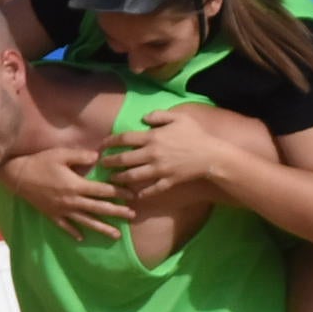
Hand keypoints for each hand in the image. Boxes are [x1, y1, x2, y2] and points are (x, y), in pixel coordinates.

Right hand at [0, 146, 128, 241]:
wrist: (17, 175)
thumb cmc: (40, 162)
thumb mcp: (61, 154)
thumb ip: (81, 156)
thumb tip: (99, 158)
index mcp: (76, 185)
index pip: (102, 191)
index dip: (119, 193)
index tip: (132, 195)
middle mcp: (72, 201)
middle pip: (99, 208)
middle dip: (117, 212)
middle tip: (132, 216)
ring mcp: (62, 210)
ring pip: (86, 221)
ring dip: (102, 228)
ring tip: (116, 235)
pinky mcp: (52, 215)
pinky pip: (65, 226)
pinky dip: (74, 232)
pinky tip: (82, 237)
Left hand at [106, 106, 235, 200]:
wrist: (211, 156)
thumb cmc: (195, 134)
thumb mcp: (179, 117)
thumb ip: (159, 115)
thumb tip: (143, 118)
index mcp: (152, 137)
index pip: (124, 139)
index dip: (110, 141)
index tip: (102, 145)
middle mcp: (151, 154)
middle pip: (124, 159)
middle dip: (109, 162)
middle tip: (101, 164)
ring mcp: (158, 170)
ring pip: (133, 176)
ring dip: (120, 178)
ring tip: (112, 179)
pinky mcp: (167, 182)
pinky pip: (151, 190)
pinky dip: (142, 194)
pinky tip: (135, 196)